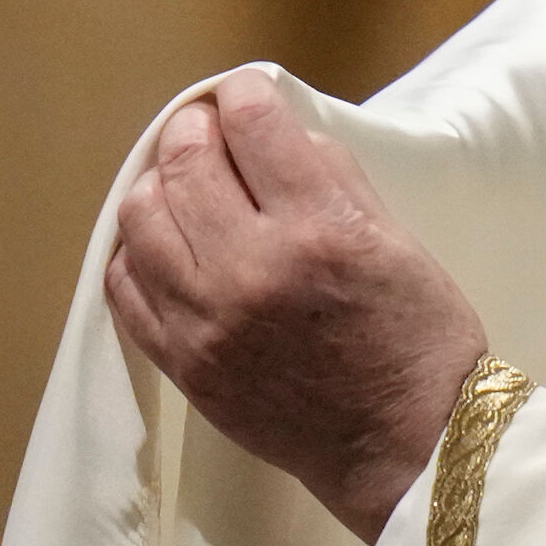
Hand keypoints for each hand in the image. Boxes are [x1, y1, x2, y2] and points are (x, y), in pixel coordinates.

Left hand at [104, 72, 488, 541]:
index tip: (246, 100)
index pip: (252, 123)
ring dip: (160, 188)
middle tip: (211, 137)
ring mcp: (209, 321)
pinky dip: (137, 254)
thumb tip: (276, 134)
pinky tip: (164, 249)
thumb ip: (332, 177)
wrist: (409, 449)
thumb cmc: (419, 341)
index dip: (244, 97)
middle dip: (196, 132)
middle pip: (185, 162)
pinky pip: (125, 289)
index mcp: (319, 228)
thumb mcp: (398, 239)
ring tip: (184, 192)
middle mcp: (253, 268)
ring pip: (142, 217)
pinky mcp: (185, 364)